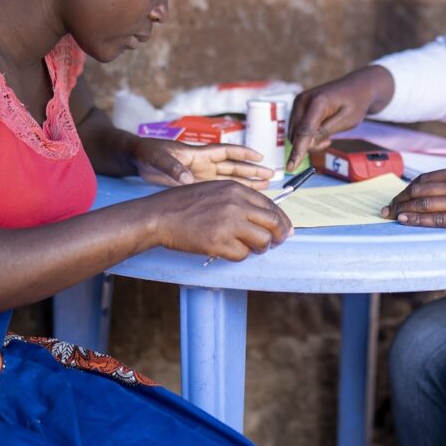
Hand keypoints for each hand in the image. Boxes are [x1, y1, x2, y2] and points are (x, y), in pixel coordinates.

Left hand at [132, 138, 273, 188]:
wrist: (136, 160)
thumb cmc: (148, 153)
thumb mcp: (159, 158)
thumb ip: (173, 168)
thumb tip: (187, 178)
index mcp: (199, 153)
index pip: (227, 151)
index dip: (244, 154)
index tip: (260, 157)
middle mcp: (204, 164)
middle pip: (234, 166)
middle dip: (252, 170)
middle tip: (271, 176)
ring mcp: (201, 175)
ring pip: (230, 179)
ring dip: (247, 182)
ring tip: (266, 186)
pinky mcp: (196, 186)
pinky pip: (220, 190)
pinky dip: (232, 193)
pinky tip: (243, 199)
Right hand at [150, 180, 292, 261]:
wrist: (160, 215)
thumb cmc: (185, 203)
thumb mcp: (216, 190)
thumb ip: (240, 200)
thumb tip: (265, 215)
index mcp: (237, 189)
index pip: (272, 205)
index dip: (282, 220)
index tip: (285, 229)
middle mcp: (236, 204)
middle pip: (274, 223)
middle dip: (279, 236)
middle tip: (276, 242)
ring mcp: (228, 224)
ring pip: (263, 241)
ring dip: (260, 248)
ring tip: (251, 248)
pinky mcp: (219, 243)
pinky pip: (242, 255)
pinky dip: (239, 256)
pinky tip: (229, 250)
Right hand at [287, 66, 394, 170]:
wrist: (356, 87)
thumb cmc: (355, 103)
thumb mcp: (347, 121)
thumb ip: (326, 131)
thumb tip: (308, 143)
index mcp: (318, 101)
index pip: (304, 131)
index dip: (298, 151)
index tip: (291, 166)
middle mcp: (304, 99)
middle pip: (297, 134)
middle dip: (310, 144)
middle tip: (328, 141)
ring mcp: (299, 101)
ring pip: (295, 133)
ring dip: (308, 140)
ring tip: (326, 134)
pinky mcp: (298, 105)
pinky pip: (297, 127)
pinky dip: (307, 134)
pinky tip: (321, 129)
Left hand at [380, 168, 445, 250]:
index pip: (427, 178)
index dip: (408, 188)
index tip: (397, 196)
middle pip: (421, 190)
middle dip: (399, 200)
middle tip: (385, 209)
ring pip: (425, 204)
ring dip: (403, 210)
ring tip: (389, 217)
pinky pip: (440, 220)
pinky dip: (419, 220)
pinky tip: (406, 221)